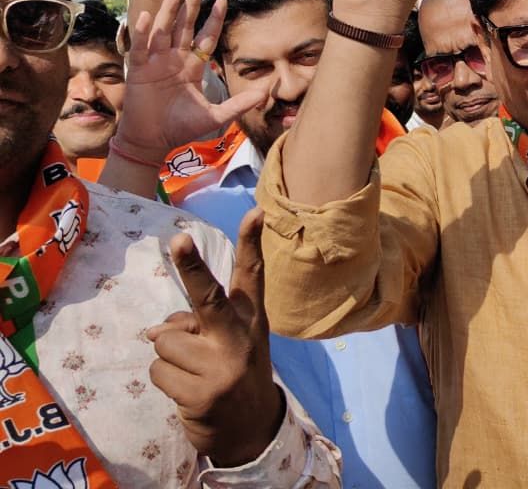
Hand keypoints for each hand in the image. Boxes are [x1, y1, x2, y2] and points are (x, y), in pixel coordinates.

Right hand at [114, 0, 264, 163]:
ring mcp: (155, 63)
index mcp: (192, 67)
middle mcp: (174, 60)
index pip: (205, 37)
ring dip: (168, 11)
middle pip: (183, 27)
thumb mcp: (215, 115)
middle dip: (190, 6)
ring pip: (163, 31)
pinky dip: (143, 32)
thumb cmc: (181, 128)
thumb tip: (265, 94)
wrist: (153, 141)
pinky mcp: (138, 70)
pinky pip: (140, 47)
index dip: (213, 19)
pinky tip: (147, 15)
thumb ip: (238, 104)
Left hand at [147, 210, 282, 466]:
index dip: (251, 242)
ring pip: (166, 341)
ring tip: (192, 373)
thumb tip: (157, 332)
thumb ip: (196, 326)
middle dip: (192, 267)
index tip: (255, 212)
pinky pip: (158, 370)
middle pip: (209, 298)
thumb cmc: (232, 373)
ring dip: (170, 358)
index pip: (252, 275)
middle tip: (179, 241)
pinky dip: (166, 380)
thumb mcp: (227, 345)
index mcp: (250, 320)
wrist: (251, 428)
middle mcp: (239, 339)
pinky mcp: (201, 393)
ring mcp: (221, 367)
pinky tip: (188, 390)